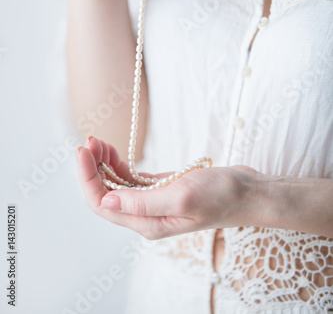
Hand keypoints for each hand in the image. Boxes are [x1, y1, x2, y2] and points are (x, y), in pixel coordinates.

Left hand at [77, 137, 261, 239]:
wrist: (247, 191)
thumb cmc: (220, 195)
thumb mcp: (181, 198)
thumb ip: (141, 203)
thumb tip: (104, 203)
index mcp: (147, 223)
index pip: (103, 204)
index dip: (88, 178)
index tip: (83, 150)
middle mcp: (146, 216)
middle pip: (105, 194)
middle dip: (92, 168)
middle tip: (90, 141)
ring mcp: (154, 202)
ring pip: (116, 185)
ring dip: (104, 164)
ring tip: (99, 142)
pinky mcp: (162, 189)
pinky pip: (132, 180)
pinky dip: (119, 165)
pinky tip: (115, 152)